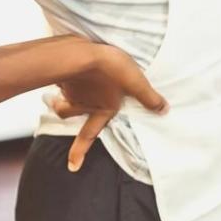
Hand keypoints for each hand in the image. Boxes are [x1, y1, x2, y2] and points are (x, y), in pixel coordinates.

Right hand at [48, 44, 166, 171]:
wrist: (84, 54)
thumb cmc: (111, 70)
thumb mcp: (136, 83)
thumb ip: (149, 98)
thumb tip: (163, 111)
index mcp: (100, 109)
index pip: (89, 135)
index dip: (80, 152)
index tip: (73, 166)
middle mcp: (82, 103)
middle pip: (68, 112)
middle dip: (63, 112)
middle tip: (56, 108)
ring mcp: (70, 89)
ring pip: (63, 96)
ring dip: (62, 95)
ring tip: (61, 88)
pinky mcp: (63, 74)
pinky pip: (62, 79)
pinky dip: (64, 77)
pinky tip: (69, 67)